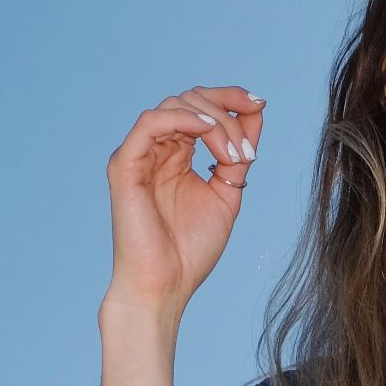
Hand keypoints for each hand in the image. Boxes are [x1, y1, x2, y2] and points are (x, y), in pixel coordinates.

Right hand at [102, 84, 264, 311]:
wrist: (165, 285)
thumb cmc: (190, 250)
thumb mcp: (227, 193)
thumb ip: (237, 155)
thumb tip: (256, 112)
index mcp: (176, 156)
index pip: (201, 109)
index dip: (231, 99)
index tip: (261, 103)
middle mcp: (156, 151)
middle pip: (190, 99)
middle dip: (227, 110)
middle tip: (247, 149)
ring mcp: (139, 155)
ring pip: (174, 105)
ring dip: (213, 121)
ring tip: (233, 154)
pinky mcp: (125, 164)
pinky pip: (152, 122)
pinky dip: (184, 119)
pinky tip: (208, 132)